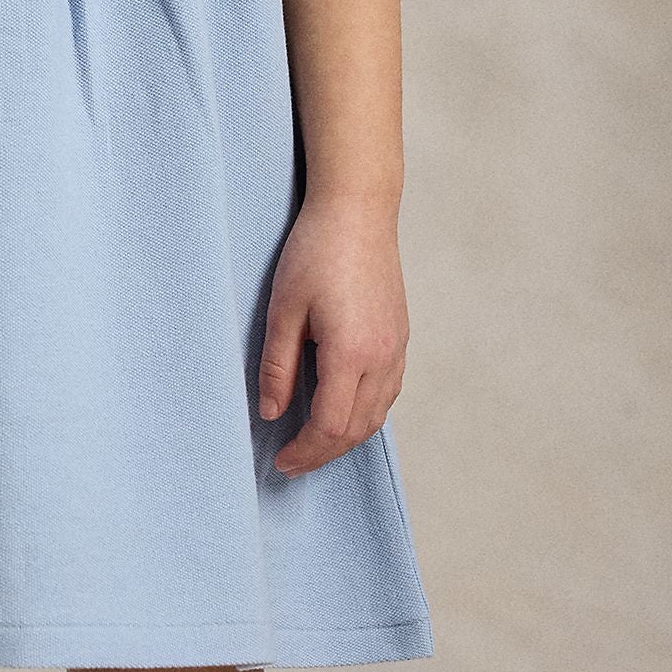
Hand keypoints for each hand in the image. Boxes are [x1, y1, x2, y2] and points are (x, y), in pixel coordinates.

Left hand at [256, 195, 409, 476]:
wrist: (358, 211)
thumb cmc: (315, 251)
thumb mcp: (283, 307)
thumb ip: (277, 364)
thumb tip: (270, 413)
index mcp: (351, 353)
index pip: (330, 426)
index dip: (305, 451)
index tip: (280, 460)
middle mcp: (382, 359)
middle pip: (357, 429)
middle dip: (323, 453)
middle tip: (292, 461)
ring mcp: (397, 349)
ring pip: (377, 416)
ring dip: (345, 437)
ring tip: (312, 442)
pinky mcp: (401, 338)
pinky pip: (387, 393)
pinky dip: (364, 414)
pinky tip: (341, 409)